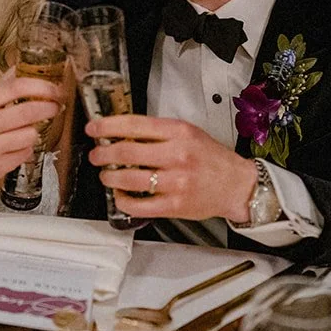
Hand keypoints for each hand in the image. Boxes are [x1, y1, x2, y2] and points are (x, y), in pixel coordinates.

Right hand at [0, 71, 60, 180]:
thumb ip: (2, 87)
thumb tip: (22, 67)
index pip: (16, 88)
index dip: (42, 87)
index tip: (55, 89)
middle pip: (28, 111)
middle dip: (49, 107)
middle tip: (56, 106)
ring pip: (30, 135)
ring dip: (33, 131)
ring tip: (24, 131)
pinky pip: (25, 154)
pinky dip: (25, 149)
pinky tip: (14, 146)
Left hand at [86, 115, 255, 223]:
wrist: (238, 185)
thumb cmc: (212, 159)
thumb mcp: (189, 133)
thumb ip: (159, 132)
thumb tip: (123, 133)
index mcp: (179, 132)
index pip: (134, 125)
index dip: (107, 126)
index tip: (93, 129)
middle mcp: (177, 155)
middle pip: (126, 152)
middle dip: (103, 154)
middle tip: (96, 155)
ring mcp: (176, 182)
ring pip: (129, 179)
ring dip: (109, 177)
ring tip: (106, 175)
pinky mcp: (174, 205)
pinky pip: (138, 205)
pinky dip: (123, 200)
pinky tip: (121, 196)